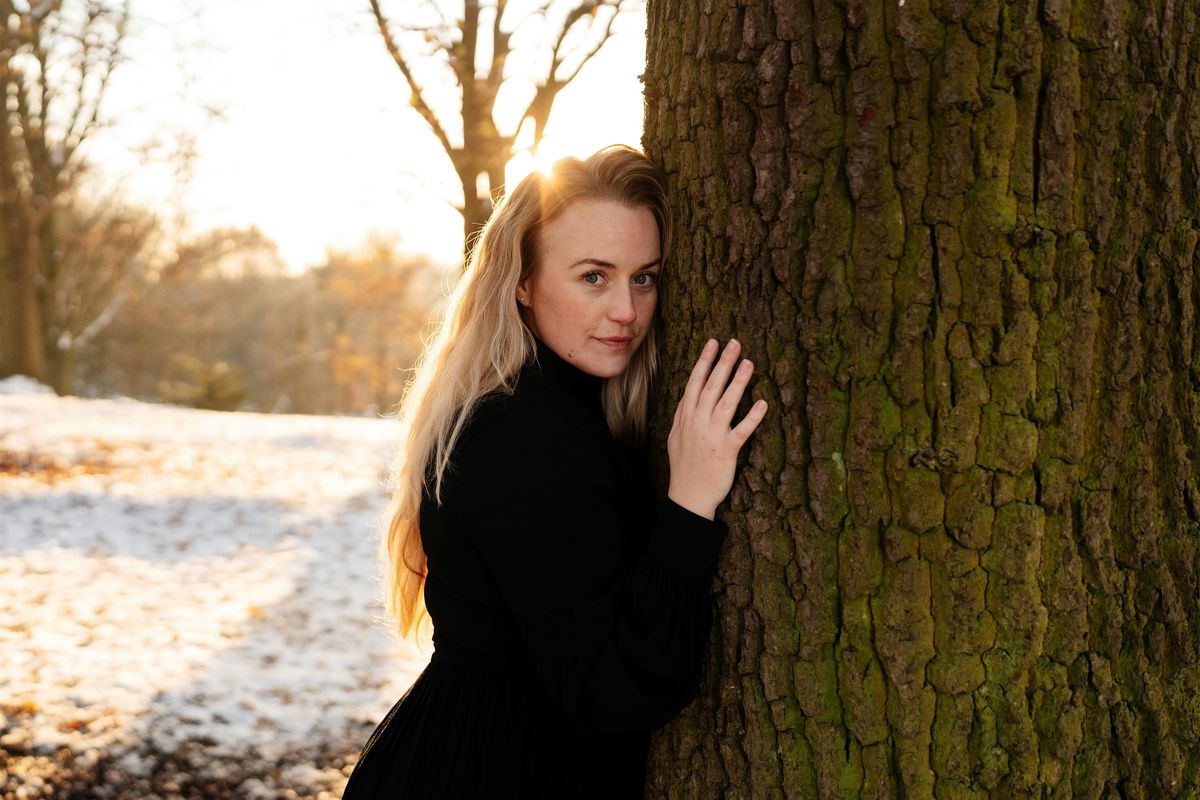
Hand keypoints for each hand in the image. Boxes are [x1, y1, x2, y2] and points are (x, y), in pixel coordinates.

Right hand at [667, 338, 767, 519]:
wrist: (688, 496)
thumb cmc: (684, 466)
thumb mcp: (675, 436)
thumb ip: (682, 414)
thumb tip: (688, 394)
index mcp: (686, 417)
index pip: (695, 382)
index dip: (705, 361)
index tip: (713, 343)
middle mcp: (698, 422)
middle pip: (712, 386)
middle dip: (723, 363)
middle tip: (735, 343)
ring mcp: (712, 436)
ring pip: (726, 403)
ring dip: (738, 381)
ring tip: (749, 363)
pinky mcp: (726, 451)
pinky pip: (741, 431)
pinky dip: (752, 417)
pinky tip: (762, 404)